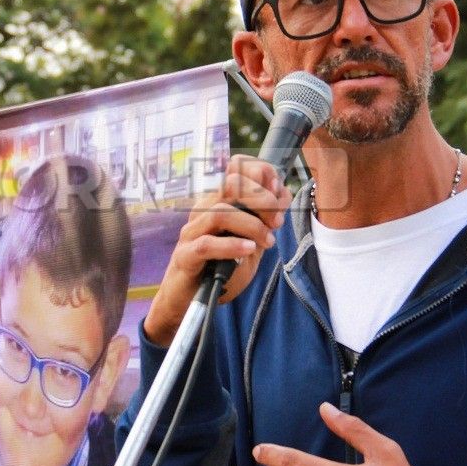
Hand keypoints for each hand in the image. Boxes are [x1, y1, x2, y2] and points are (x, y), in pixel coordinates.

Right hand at [142, 155, 291, 344]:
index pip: (235, 166)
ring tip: (267, 242)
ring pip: (221, 212)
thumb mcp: (250, 240)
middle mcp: (203, 210)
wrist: (190, 300)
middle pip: (231, 183)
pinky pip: (207, 244)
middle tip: (277, 221)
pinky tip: (248, 250)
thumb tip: (280, 193)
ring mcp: (192, 232)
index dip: (261, 173)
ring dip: (252, 225)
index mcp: (218, 201)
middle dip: (262, 199)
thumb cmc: (220, 267)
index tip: (279, 195)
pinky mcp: (185, 256)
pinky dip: (232, 245)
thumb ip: (263, 218)